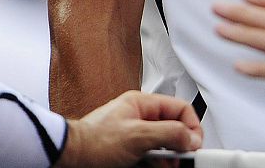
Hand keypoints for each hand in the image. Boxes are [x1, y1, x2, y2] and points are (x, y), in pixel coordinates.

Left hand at [61, 91, 201, 167]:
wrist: (69, 159)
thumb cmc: (93, 142)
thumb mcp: (137, 135)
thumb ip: (168, 132)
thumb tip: (190, 137)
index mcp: (142, 104)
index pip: (180, 108)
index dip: (191, 126)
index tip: (195, 146)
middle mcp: (139, 118)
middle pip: (173, 129)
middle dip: (179, 146)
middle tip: (182, 160)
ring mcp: (134, 136)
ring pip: (162, 147)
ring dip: (167, 158)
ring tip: (165, 166)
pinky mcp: (128, 153)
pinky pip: (150, 158)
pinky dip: (155, 165)